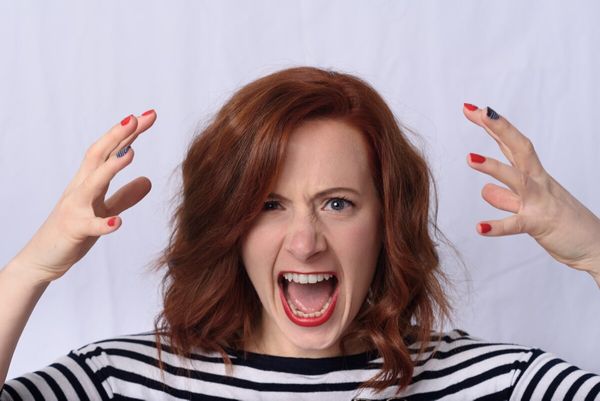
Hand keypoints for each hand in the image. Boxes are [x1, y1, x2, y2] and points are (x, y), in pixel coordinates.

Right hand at [12, 111, 155, 282]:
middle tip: (139, 118)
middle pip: (98, 156)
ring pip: (92, 184)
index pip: (109, 150)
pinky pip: (90, 227)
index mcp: (88, 181)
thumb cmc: (73, 231)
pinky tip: (118, 222)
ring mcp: (74, 209)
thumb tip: (149, 181)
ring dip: (111, 168)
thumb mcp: (103, 210)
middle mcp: (80, 189)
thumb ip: (126, 196)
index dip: (128, 133)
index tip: (149, 115)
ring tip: (131, 153)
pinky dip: (104, 223)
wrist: (41, 259)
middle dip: (119, 136)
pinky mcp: (74, 232)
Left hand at [463, 104, 599, 279]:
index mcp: (535, 176)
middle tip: (477, 111)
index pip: (511, 145)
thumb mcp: (529, 208)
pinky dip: (497, 226)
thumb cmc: (564, 225)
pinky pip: (516, 224)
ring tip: (469, 157)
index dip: (493, 127)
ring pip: (516, 179)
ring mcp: (540, 202)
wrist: (595, 247)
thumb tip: (485, 190)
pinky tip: (480, 227)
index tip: (472, 110)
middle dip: (498, 128)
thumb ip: (506, 198)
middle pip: (519, 148)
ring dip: (493, 167)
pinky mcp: (540, 225)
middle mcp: (538, 183)